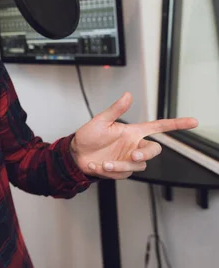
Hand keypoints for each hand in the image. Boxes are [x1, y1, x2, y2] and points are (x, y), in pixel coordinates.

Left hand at [71, 92, 197, 179]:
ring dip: (120, 166)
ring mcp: (128, 160)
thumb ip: (116, 110)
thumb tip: (128, 95)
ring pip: (137, 166)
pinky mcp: (121, 171)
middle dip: (145, 154)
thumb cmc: (88, 136)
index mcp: (132, 132)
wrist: (75, 155)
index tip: (193, 122)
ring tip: (103, 163)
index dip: (176, 124)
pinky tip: (96, 166)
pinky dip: (108, 171)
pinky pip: (122, 174)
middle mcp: (133, 146)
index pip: (159, 127)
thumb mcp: (101, 121)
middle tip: (133, 156)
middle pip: (154, 151)